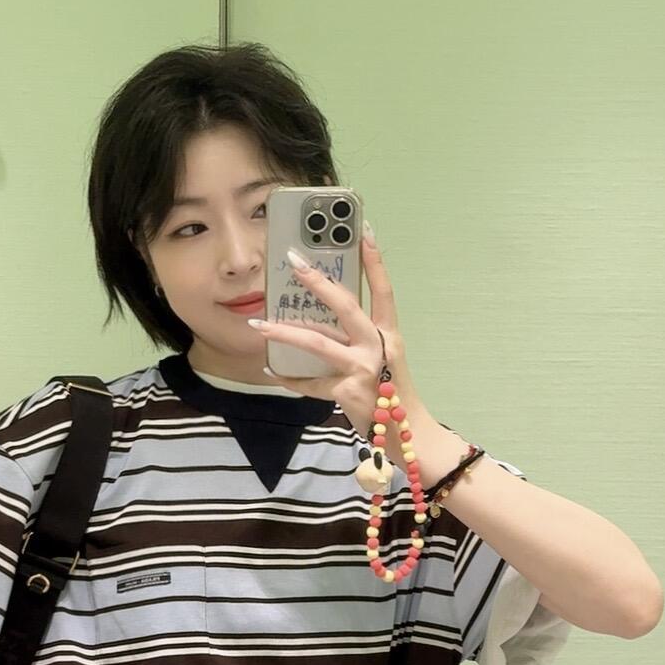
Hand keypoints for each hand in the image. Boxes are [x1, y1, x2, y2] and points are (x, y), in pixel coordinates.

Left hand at [251, 233, 415, 439]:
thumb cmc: (389, 393)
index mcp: (389, 334)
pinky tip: (270, 369)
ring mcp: (363, 369)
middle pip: (345, 306)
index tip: (363, 229)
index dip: (374, 260)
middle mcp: (378, 346)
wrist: (405, 435)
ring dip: (284, 332)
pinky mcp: (347, 392)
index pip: (383, 290)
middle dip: (317, 282)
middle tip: (293, 262)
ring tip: (259, 324)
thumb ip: (356, 339)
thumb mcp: (381, 360)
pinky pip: (309, 383)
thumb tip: (319, 320)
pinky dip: (288, 378)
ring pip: (317, 343)